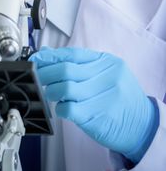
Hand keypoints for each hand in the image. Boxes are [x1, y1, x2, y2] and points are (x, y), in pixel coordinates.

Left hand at [30, 47, 158, 162]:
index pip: (72, 54)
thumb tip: (45, 53)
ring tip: (51, 94)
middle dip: (45, 73)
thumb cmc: (117, 98)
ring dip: (50, 91)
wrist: (142, 126)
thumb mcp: (103, 74)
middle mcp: (108, 76)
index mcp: (107, 62)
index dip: (49, 56)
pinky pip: (68, 108)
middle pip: (65, 70)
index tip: (36, 59)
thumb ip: (76, 63)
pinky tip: (62, 109)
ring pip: (64, 88)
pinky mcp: (98, 116)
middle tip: (37, 78)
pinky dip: (59, 108)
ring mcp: (104, 96)